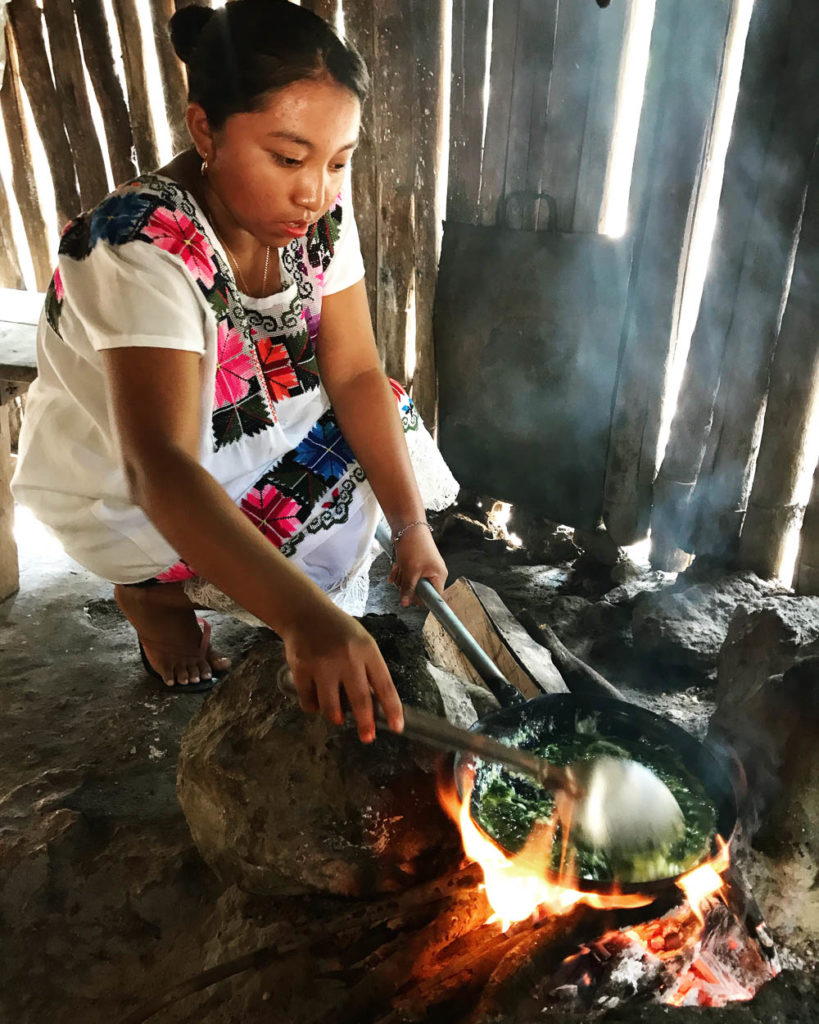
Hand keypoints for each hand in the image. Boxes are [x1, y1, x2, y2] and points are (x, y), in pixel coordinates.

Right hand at [282, 603, 403, 743]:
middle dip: (365, 723)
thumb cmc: (339, 631)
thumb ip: (368, 670)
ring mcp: (322, 664)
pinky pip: (309, 702)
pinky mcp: (301, 669)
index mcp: (367, 650)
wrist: (305, 613)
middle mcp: (347, 658)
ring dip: (336, 716)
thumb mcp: (361, 643)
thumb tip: (375, 706)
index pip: (385, 685)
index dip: (392, 709)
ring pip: (332, 707)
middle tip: (368, 737)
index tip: (397, 727)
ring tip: (338, 716)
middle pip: (360, 700)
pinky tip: (317, 702)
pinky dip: (313, 707)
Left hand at [388, 524, 447, 606]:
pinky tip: (395, 568)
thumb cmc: (414, 546)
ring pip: (410, 582)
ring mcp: (423, 568)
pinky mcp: (414, 563)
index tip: (410, 599)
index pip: (434, 597)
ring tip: (399, 567)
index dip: (422, 599)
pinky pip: (406, 574)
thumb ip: (408, 589)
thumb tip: (405, 603)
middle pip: (419, 590)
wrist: (407, 525)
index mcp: (439, 576)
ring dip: (401, 577)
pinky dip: (399, 572)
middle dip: (407, 585)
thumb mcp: (410, 571)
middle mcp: (433, 573)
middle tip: (403, 577)